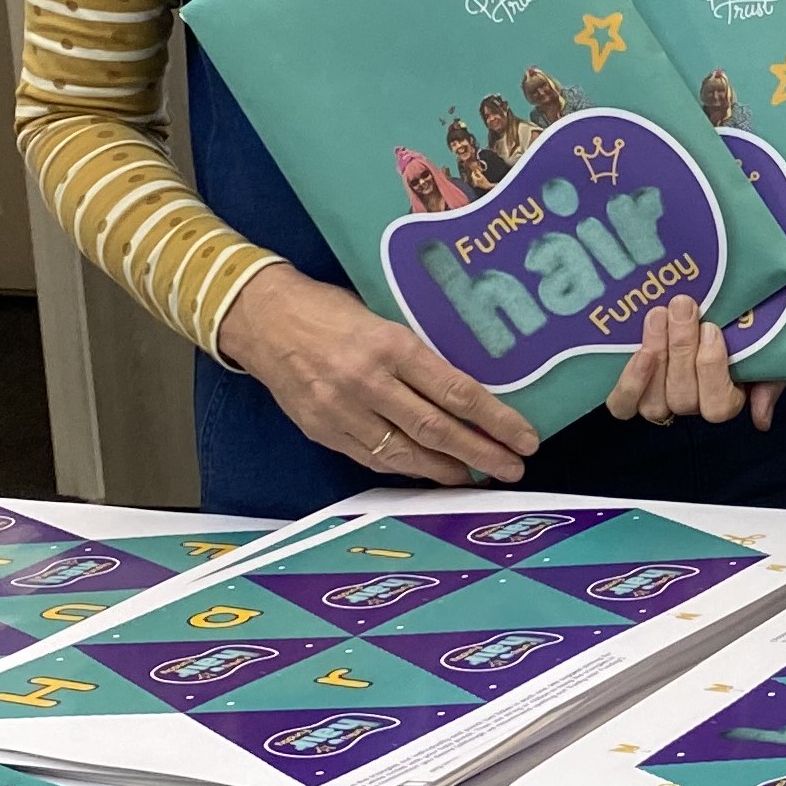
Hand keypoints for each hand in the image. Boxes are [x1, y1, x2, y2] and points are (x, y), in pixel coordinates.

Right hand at [217, 263, 537, 484]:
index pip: (456, 392)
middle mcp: (368, 382)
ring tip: (477, 476)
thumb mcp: (383, 316)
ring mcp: (342, 411)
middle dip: (482, 454)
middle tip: (513, 468)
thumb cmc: (328, 309)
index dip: (496, 420)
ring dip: (446, 469)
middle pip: (437, 429)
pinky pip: (373, 458)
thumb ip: (418, 355)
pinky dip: (406, 467)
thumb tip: (464, 389)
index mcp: (391, 346)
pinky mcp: (321, 429)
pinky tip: (430, 470)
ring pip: (405, 453)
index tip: (525, 438)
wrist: (260, 317)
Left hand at [604, 297, 764, 426]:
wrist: (726, 305)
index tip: (711, 328)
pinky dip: (630, 383)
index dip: (711, 368)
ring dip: (656, 355)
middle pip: (683, 397)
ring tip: (659, 315)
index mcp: (725, 401)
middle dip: (681, 348)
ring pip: (654, 402)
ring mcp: (660, 400)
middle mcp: (692, 405)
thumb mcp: (769, 353)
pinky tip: (639, 351)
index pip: (717, 407)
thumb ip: (769, 385)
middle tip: (683, 305)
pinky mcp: (632, 391)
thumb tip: (761, 421)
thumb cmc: (748, 330)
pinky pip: (623, 406)